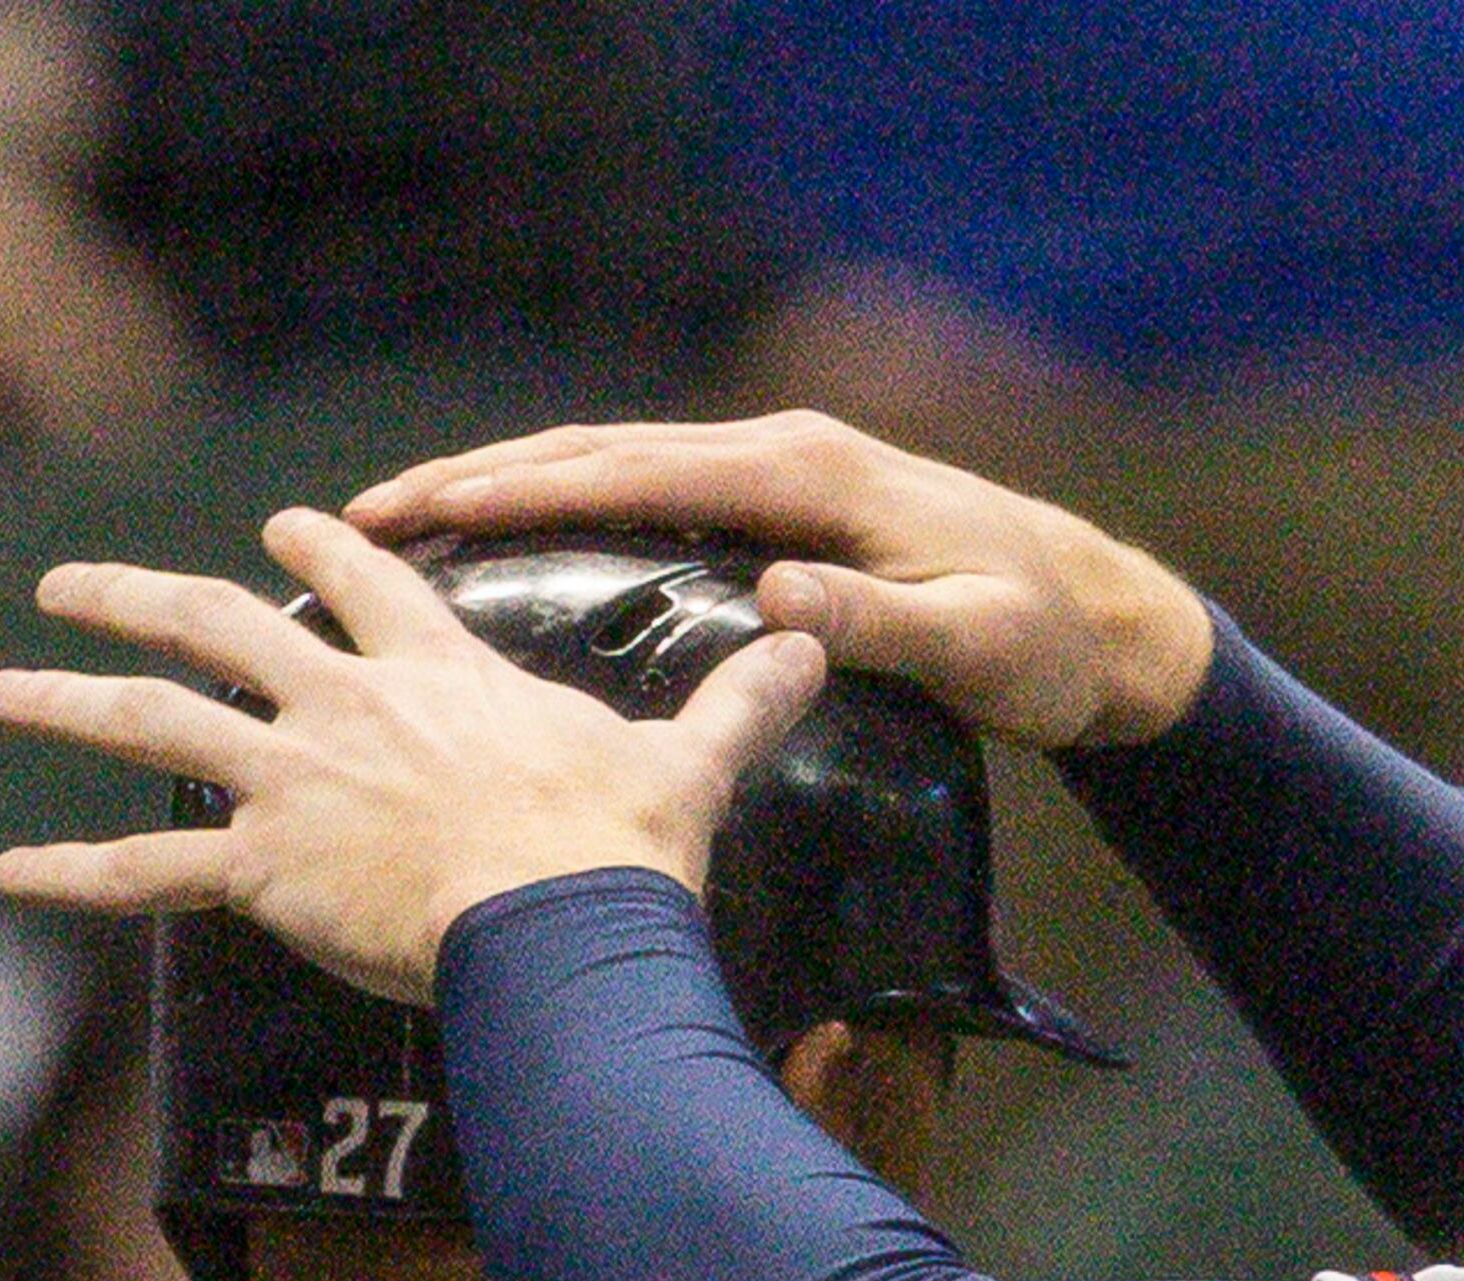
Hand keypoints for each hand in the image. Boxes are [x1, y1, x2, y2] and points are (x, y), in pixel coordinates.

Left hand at [0, 507, 827, 995]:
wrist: (560, 919)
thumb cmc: (619, 850)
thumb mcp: (685, 765)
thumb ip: (738, 705)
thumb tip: (814, 646)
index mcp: (435, 673)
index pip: (366, 585)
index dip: (319, 548)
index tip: (288, 528)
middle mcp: (343, 704)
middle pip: (216, 624)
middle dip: (134, 597)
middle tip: (67, 584)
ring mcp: (291, 780)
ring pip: (152, 720)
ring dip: (66, 701)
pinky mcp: (262, 868)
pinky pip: (146, 870)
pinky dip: (73, 874)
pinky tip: (9, 878)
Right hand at [344, 411, 1216, 755]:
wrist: (1102, 619)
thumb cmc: (1040, 644)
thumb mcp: (970, 646)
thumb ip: (873, 622)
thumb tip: (773, 598)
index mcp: (806, 477)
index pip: (637, 471)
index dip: (524, 490)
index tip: (424, 509)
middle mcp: (781, 454)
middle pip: (599, 453)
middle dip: (478, 479)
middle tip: (361, 513)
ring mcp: (779, 474)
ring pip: (614, 467)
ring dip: (508, 489)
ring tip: (400, 524)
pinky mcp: (783, 507)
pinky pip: (649, 496)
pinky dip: (568, 508)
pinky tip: (510, 546)